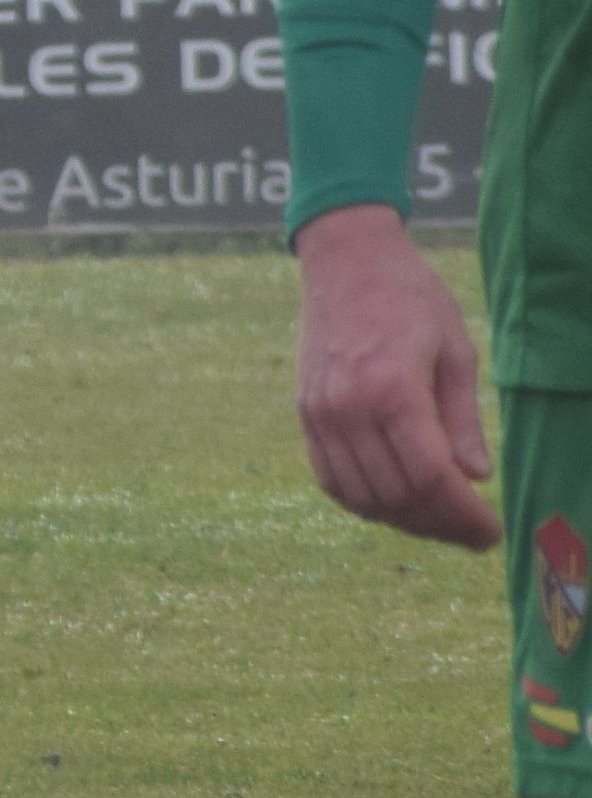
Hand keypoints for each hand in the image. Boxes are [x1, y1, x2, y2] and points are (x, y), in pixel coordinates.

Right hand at [297, 204, 500, 547]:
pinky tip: (398, 503)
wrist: (346, 262)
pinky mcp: (306, 415)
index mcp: (391, 388)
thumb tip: (475, 477)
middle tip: (474, 534)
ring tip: (440, 521)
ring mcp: (319, 414)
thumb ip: (462, 418)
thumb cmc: (412, 299)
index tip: (491, 532)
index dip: (464, 515)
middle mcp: (346, 408)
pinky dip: (365, 502)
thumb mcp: (456, 351)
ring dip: (405, 521)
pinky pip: (331, 479)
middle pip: (396, 495)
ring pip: (361, 496)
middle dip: (440, 525)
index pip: (429, 476)